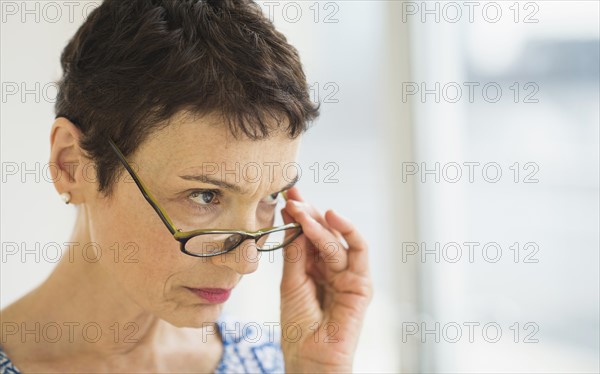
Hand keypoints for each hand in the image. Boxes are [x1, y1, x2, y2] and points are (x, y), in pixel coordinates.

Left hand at [279, 187, 372, 372]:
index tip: (286, 196)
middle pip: (323, 233)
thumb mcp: (290, 283)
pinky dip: (347, 231)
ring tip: (301, 209)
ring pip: (336, 240)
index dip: (299, 216)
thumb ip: (295, 253)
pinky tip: (330, 217)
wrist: (310, 357)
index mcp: (313, 269)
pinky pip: (358, 251)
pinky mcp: (362, 283)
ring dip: (319, 222)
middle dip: (307, 213)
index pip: (308, 235)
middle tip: (292, 197)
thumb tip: (293, 219)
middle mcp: (332, 268)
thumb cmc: (299, 327)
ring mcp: (348, 275)